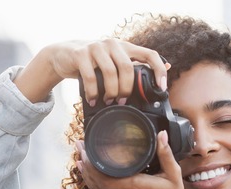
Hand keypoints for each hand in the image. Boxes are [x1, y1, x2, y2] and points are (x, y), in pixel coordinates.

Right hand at [14, 39, 168, 103]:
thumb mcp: (116, 61)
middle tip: (122, 101)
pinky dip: (94, 93)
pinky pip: (91, 77)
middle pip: (127, 67)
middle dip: (126, 89)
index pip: (149, 54)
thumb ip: (136, 64)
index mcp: (125, 47)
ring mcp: (96, 47)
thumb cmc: (94, 62)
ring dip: (110, 91)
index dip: (158, 71)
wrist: (63, 55)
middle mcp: (113, 44)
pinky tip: (93, 100)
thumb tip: (167, 66)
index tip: (161, 88)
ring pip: (110, 72)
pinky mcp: (81, 54)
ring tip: (108, 101)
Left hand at [76, 130, 189, 188]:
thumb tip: (162, 135)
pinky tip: (86, 174)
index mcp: (134, 186)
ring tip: (79, 156)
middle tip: (80, 145)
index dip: (91, 162)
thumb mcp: (173, 175)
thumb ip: (166, 154)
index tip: (87, 146)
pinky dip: (91, 183)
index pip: (104, 175)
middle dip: (85, 161)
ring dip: (85, 172)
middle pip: (94, 179)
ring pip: (94, 188)